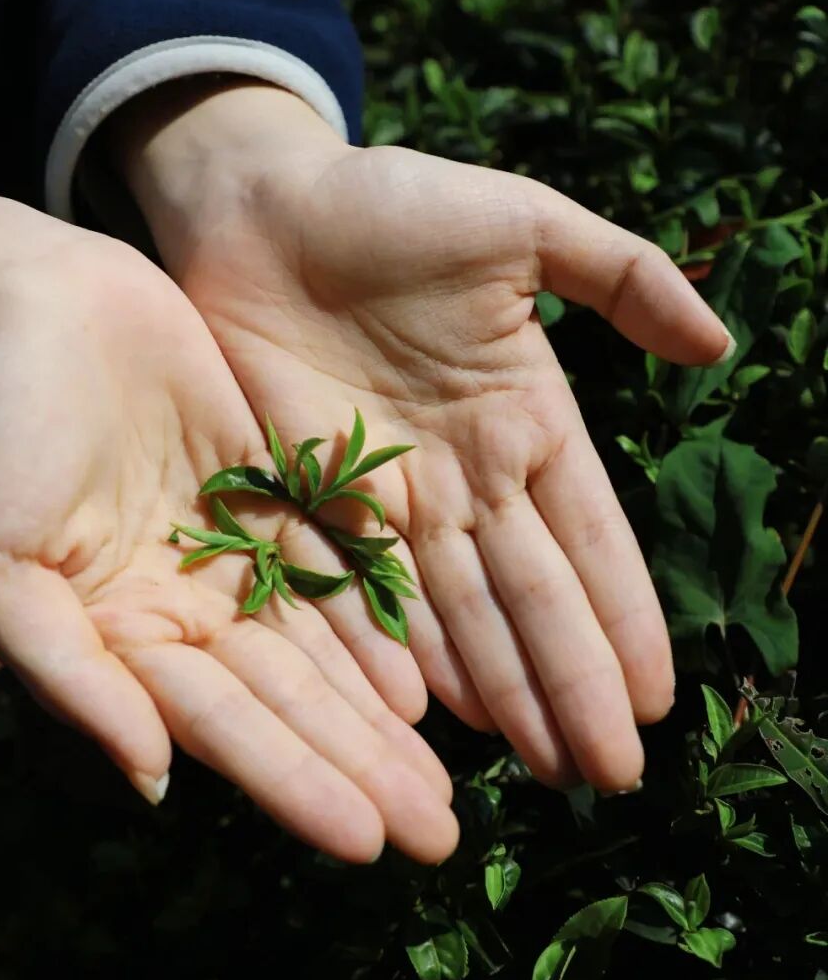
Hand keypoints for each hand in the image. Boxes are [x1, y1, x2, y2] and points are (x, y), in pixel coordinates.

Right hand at [0, 185, 457, 862]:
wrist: (22, 303)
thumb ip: (71, 674)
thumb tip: (153, 779)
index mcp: (118, 638)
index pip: (221, 726)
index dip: (292, 783)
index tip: (365, 841)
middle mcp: (181, 610)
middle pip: (286, 704)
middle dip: (356, 771)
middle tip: (436, 838)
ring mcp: (228, 554)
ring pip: (318, 651)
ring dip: (376, 720)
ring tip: (441, 787)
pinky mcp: (266, 491)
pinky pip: (332, 569)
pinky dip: (373, 624)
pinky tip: (422, 682)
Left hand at [109, 82, 733, 793]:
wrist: (257, 200)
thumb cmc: (389, 203)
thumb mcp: (521, 222)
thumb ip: (621, 274)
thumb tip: (723, 347)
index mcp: (525, 419)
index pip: (589, 538)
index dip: (621, 619)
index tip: (655, 700)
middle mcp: (464, 477)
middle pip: (527, 599)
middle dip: (570, 686)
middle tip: (607, 778)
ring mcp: (386, 499)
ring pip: (453, 616)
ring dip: (498, 694)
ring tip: (540, 770)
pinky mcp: (307, 501)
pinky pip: (357, 594)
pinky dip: (393, 657)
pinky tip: (429, 721)